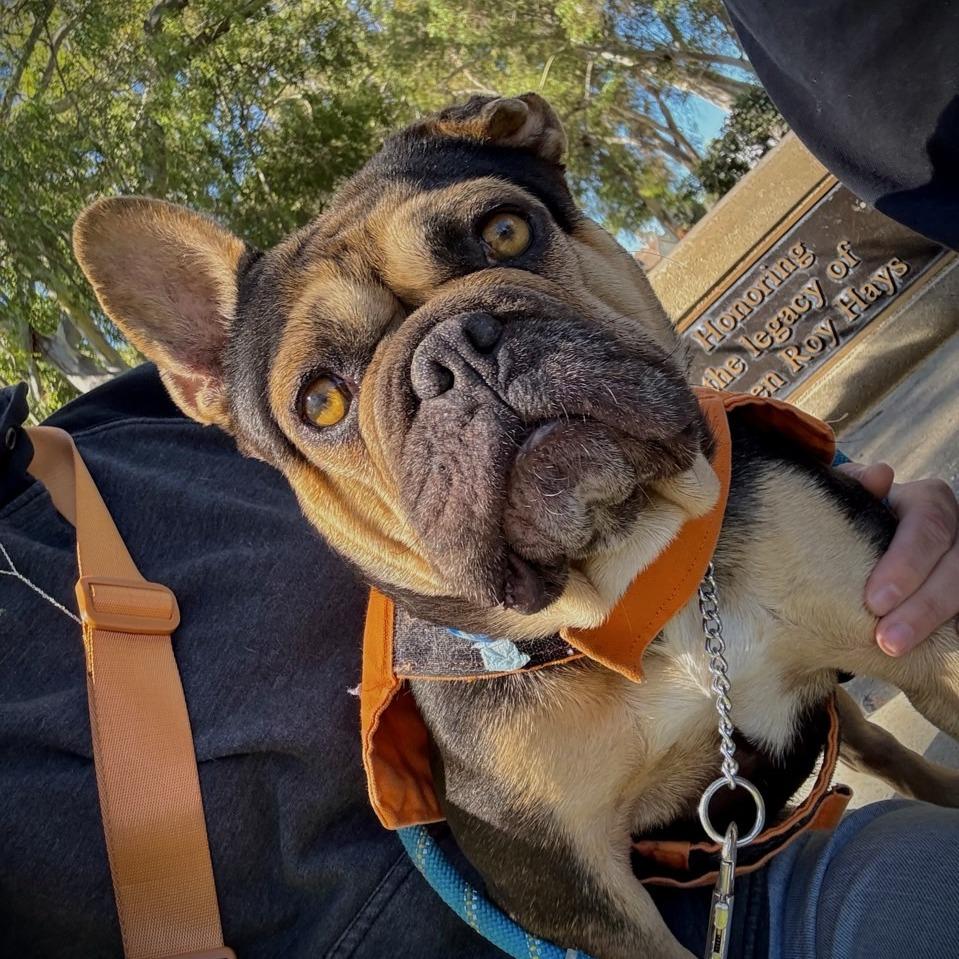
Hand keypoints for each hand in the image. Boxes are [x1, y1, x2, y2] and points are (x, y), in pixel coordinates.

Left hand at [839, 462, 958, 654]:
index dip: (905, 565)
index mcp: (929, 500)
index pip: (928, 526)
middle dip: (922, 608)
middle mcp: (957, 527)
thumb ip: (857, 487)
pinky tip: (929, 652)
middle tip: (886, 641)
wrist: (871, 541)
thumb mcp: (852, 501)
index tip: (873, 602)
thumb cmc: (857, 520)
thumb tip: (879, 475)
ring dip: (934, 624)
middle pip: (954, 566)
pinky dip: (953, 629)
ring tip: (894, 650)